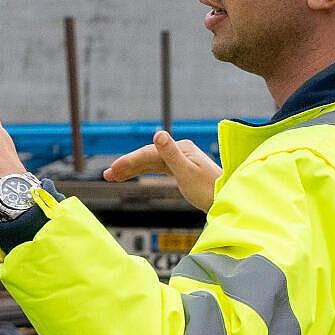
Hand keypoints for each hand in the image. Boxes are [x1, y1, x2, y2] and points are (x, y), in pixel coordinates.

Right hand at [103, 130, 220, 211]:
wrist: (227, 201)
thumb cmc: (210, 190)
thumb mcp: (188, 173)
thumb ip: (171, 154)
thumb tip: (158, 134)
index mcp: (181, 148)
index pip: (149, 153)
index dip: (129, 161)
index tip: (113, 170)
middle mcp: (180, 151)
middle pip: (147, 156)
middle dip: (126, 165)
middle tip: (107, 175)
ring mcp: (180, 160)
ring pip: (150, 163)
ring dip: (131, 169)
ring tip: (112, 176)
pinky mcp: (180, 170)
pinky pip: (156, 168)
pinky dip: (142, 172)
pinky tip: (131, 174)